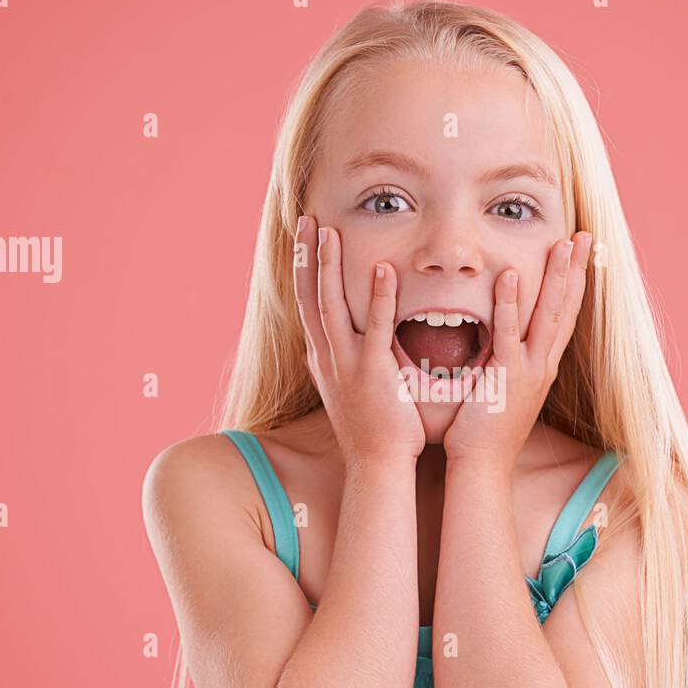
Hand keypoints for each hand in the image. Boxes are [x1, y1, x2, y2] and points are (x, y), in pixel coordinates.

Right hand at [293, 215, 424, 465]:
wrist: (378, 467)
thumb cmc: (374, 432)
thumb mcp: (352, 391)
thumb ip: (348, 364)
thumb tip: (348, 346)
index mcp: (324, 360)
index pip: (307, 305)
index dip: (304, 270)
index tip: (305, 239)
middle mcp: (327, 358)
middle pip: (310, 297)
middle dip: (307, 257)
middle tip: (306, 220)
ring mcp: (347, 365)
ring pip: (331, 306)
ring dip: (330, 267)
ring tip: (331, 232)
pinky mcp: (373, 373)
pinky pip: (375, 328)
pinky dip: (378, 298)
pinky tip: (383, 270)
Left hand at [443, 232, 592, 471]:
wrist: (482, 468)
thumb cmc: (484, 433)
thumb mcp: (503, 390)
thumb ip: (505, 364)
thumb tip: (499, 344)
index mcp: (542, 367)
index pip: (564, 317)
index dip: (574, 283)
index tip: (581, 254)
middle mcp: (543, 366)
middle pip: (566, 309)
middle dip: (577, 270)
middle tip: (587, 236)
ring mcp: (528, 371)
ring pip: (548, 316)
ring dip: (557, 277)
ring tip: (564, 244)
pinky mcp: (505, 377)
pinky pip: (508, 333)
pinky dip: (509, 303)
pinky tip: (511, 275)